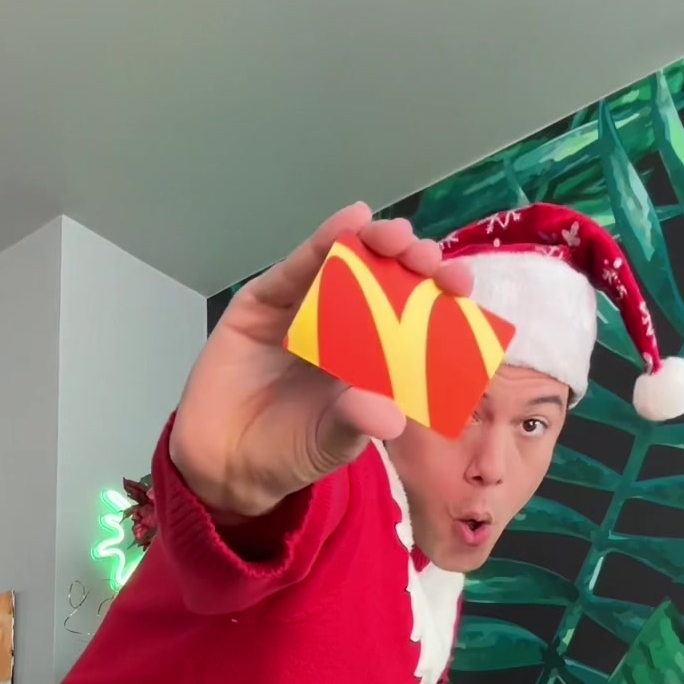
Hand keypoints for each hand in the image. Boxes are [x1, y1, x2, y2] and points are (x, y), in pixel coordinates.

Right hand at [170, 204, 472, 516]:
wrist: (222, 462)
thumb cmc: (287, 453)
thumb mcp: (330, 445)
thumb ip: (356, 425)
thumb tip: (391, 418)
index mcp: (375, 359)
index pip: (417, 318)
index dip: (439, 297)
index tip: (460, 285)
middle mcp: (346, 327)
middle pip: (387, 281)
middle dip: (411, 262)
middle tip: (427, 259)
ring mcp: (305, 309)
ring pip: (347, 263)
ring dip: (375, 242)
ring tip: (395, 235)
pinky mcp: (265, 301)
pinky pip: (297, 267)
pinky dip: (324, 240)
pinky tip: (349, 221)